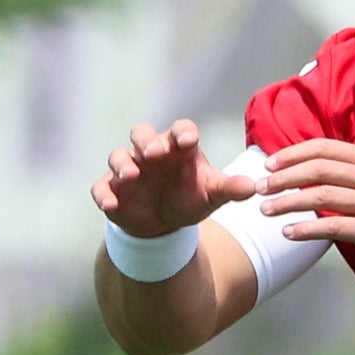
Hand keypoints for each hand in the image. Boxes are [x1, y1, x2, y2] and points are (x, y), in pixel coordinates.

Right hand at [92, 119, 259, 240]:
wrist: (165, 224)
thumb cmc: (190, 198)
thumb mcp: (212, 195)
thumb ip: (230, 189)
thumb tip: (253, 188)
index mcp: (178, 148)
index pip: (180, 129)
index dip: (182, 132)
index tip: (187, 140)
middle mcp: (151, 153)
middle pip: (142, 133)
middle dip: (146, 141)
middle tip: (154, 153)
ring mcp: (129, 169)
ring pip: (118, 155)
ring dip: (122, 163)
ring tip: (131, 176)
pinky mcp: (113, 189)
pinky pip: (101, 186)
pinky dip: (103, 194)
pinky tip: (110, 204)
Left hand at [258, 139, 354, 278]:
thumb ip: (349, 172)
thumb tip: (307, 168)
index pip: (325, 148)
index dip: (293, 154)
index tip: (269, 164)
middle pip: (319, 169)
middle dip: (284, 177)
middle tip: (260, 187)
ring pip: (322, 196)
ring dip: (288, 202)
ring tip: (266, 210)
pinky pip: (333, 227)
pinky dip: (306, 229)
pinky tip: (289, 232)